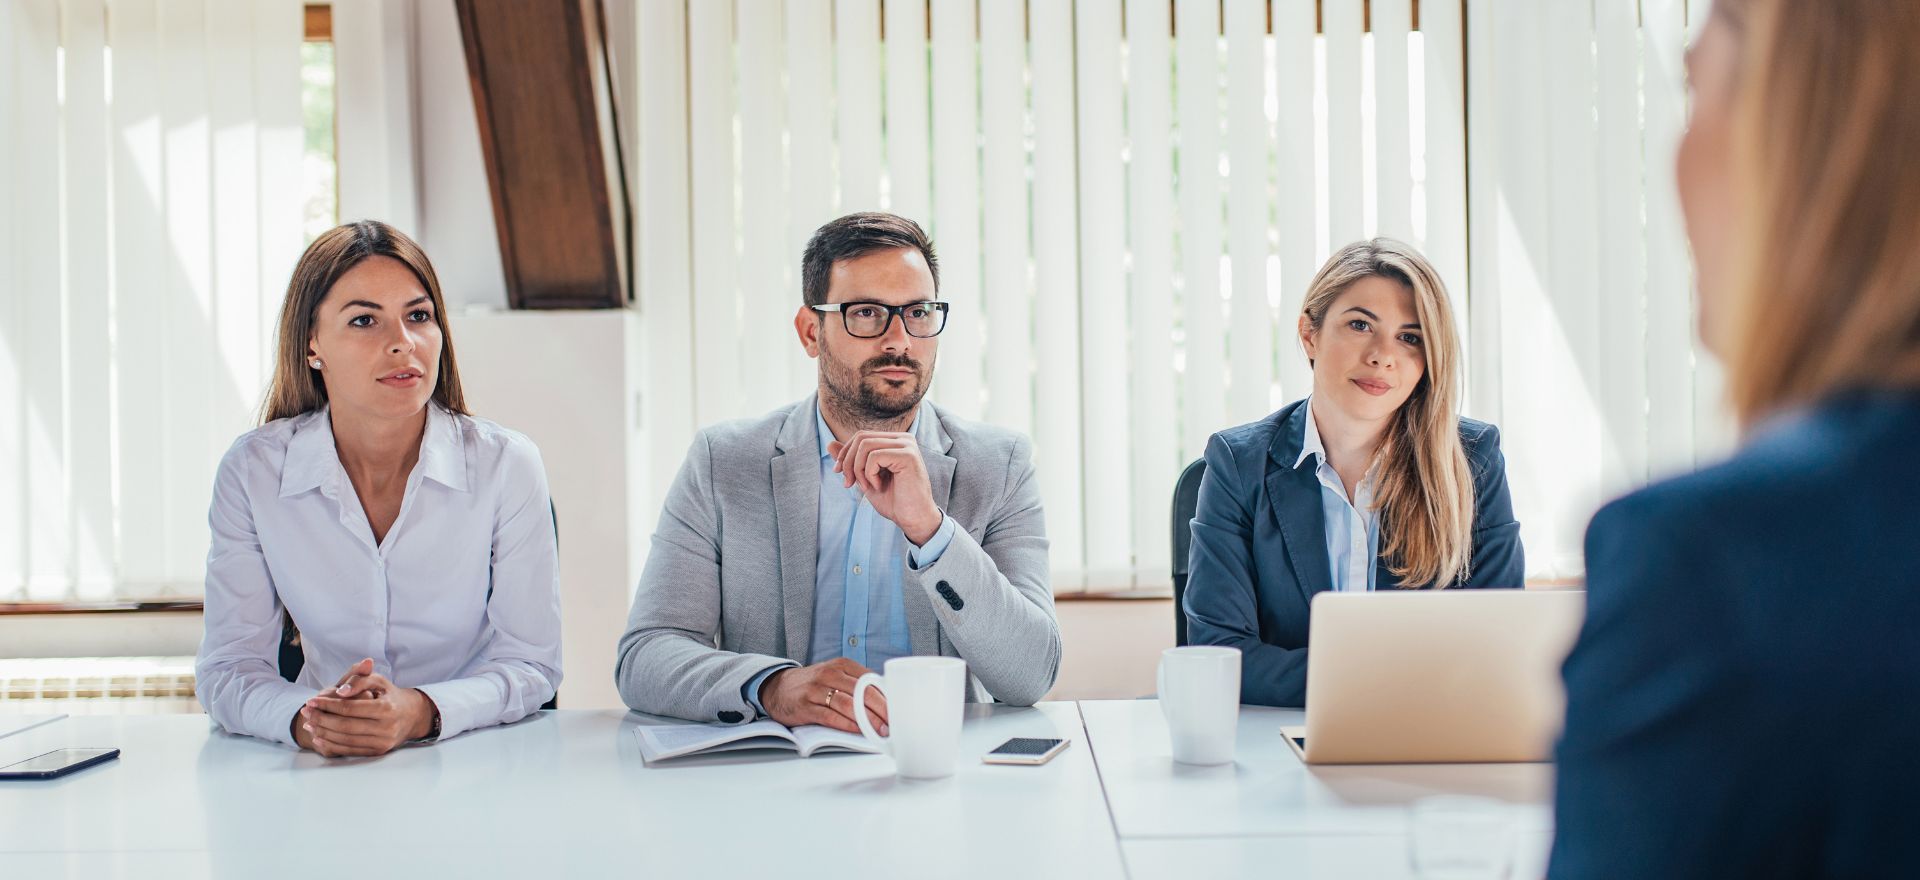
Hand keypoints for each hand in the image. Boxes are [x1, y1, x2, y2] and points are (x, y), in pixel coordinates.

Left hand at [291, 658, 436, 756]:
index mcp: (386, 708)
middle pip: (344, 726)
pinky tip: (319, 737)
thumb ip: (359, 680)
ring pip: (345, 740)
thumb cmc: (390, 696)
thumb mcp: (379, 681)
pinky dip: (331, 744)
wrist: (411, 715)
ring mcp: (382, 742)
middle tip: (305, 712)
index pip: (349, 708)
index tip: (311, 700)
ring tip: (308, 724)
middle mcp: (386, 727)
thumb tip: (339, 691)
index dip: (327, 704)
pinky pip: (350, 750)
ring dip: (322, 732)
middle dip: (321, 719)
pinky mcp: (378, 752)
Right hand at [758, 658, 889, 735]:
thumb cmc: (814, 685)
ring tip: (880, 730)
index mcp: (842, 665)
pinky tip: (858, 731)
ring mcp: (816, 689)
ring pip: (848, 704)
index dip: (887, 697)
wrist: (777, 687)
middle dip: (882, 710)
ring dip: (867, 719)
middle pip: (863, 692)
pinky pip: (830, 716)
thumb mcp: (836, 676)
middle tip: (894, 723)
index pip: (871, 680)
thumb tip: (887, 700)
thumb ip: (857, 684)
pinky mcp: (805, 705)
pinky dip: (847, 724)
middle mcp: (830, 674)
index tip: (899, 711)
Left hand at [828, 431, 941, 543]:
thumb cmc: (894, 500)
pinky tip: (878, 486)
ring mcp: (907, 445)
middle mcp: (903, 439)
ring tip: (866, 487)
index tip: (839, 473)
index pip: (861, 436)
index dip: (845, 453)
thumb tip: (829, 444)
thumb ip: (851, 460)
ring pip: (865, 445)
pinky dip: (869, 474)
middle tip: (848, 483)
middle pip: (861, 438)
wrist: (912, 519)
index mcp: (895, 441)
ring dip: (858, 470)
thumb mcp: (865, 478)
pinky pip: (874, 456)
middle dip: (848, 461)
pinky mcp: (908, 455)